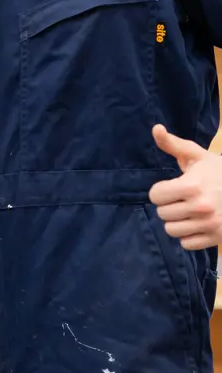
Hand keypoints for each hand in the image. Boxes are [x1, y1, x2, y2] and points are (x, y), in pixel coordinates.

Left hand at [149, 124, 221, 249]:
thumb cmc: (218, 171)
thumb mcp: (197, 155)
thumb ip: (173, 144)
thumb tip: (156, 128)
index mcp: (192, 185)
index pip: (156, 196)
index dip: (160, 191)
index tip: (170, 188)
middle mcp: (200, 207)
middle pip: (162, 214)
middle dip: (168, 205)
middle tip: (181, 199)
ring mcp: (209, 225)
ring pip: (171, 230)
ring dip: (176, 222)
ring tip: (187, 212)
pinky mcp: (215, 238)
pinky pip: (186, 244)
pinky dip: (188, 236)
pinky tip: (196, 224)